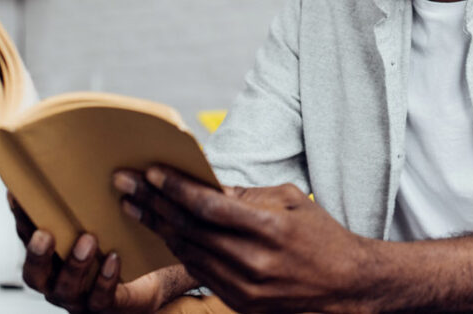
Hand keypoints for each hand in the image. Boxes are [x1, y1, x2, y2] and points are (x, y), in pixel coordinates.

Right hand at [8, 192, 170, 312]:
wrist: (154, 276)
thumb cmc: (119, 243)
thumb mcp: (100, 217)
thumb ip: (83, 196)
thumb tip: (71, 154)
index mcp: (51, 258)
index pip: (28, 238)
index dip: (21, 219)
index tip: (16, 194)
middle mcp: (58, 280)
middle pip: (34, 275)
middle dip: (38, 255)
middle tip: (45, 233)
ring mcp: (80, 297)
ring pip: (67, 288)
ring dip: (75, 264)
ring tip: (89, 239)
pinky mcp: (106, 306)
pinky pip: (101, 298)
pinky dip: (106, 279)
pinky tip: (114, 258)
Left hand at [113, 168, 380, 313]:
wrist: (346, 285)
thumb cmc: (322, 236)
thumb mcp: (291, 201)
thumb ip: (248, 194)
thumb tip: (207, 184)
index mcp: (269, 228)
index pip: (209, 205)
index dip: (175, 187)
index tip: (150, 172)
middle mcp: (253, 261)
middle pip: (189, 228)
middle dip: (153, 203)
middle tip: (125, 184)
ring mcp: (244, 287)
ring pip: (188, 252)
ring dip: (158, 227)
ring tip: (134, 206)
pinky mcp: (240, 303)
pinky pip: (199, 272)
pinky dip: (178, 249)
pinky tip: (163, 232)